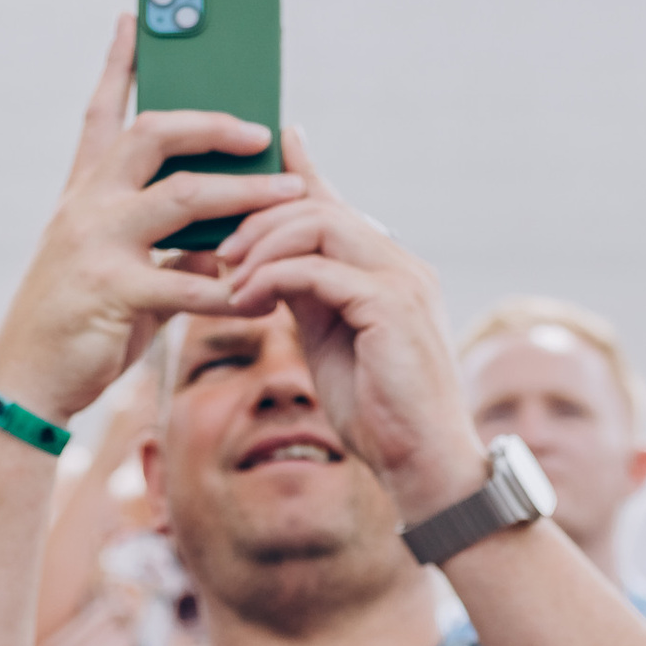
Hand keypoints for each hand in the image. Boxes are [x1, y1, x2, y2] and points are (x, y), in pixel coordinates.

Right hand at [0, 17, 303, 425]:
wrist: (27, 379)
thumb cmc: (79, 325)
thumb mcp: (121, 273)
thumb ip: (168, 249)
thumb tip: (221, 240)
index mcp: (85, 191)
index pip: (103, 110)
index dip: (120, 62)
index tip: (135, 18)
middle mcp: (88, 203)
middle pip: (153, 134)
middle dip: (211, 124)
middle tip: (260, 130)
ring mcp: (98, 243)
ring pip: (182, 198)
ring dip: (242, 196)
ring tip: (289, 197)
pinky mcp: (113, 291)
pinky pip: (187, 283)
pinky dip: (232, 291)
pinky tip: (264, 298)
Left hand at [209, 156, 488, 524]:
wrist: (423, 466)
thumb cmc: (379, 416)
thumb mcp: (329, 342)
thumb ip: (307, 295)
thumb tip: (266, 262)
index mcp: (393, 271)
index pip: (335, 207)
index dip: (292, 179)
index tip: (244, 179)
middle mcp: (403, 265)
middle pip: (321, 205)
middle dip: (262, 218)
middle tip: (222, 250)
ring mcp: (402, 281)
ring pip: (318, 224)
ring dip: (263, 245)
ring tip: (231, 277)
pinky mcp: (391, 305)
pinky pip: (316, 269)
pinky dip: (273, 277)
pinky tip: (247, 299)